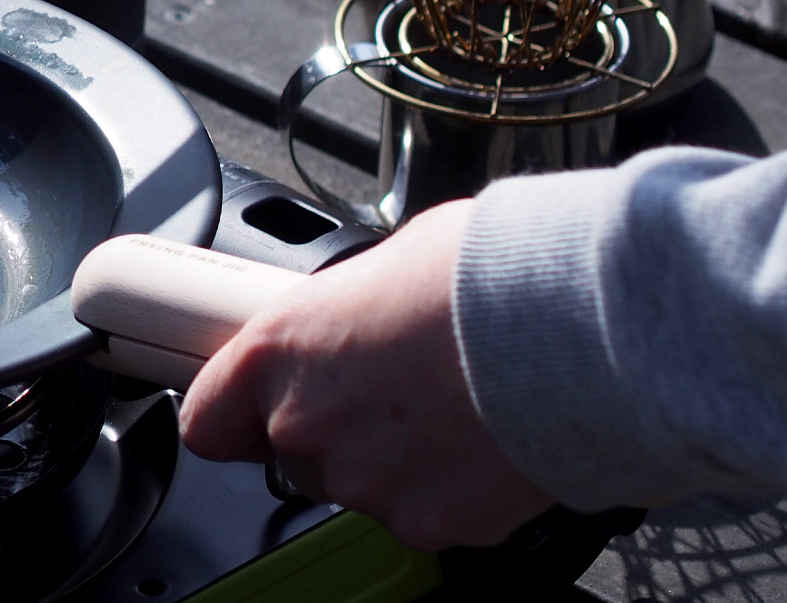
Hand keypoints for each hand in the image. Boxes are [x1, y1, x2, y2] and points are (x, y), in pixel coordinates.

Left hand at [178, 199, 553, 550]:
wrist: (580, 324)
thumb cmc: (492, 272)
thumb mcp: (391, 261)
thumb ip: (347, 312)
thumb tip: (359, 318)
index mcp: (281, 350)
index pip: (207, 418)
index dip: (232, 416)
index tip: (250, 411)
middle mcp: (304, 423)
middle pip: (294, 452)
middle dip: (340, 429)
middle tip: (400, 390)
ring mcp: (363, 482)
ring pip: (362, 484)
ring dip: (397, 458)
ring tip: (456, 405)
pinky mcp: (425, 525)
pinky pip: (424, 512)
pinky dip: (453, 488)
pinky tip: (487, 440)